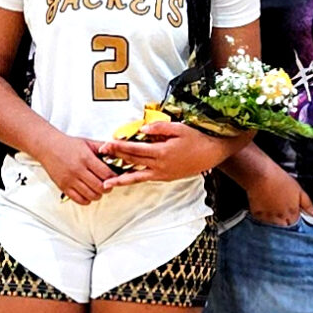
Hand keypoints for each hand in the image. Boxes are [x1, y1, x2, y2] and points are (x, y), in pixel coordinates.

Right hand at [36, 134, 113, 204]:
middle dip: (108, 187)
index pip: (106, 174)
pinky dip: (87, 199)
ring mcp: (70, 180)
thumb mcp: (89, 143)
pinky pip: (78, 200)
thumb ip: (104, 148)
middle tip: (108, 184)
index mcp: (86, 158)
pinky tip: (88, 193)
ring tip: (99, 189)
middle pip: (100, 187)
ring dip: (98, 194)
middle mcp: (78, 170)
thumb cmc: (69, 145)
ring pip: (91, 195)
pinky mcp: (63, 187)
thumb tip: (119, 152)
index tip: (115, 176)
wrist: (48, 147)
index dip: (114, 177)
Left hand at [98, 121, 231, 188]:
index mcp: (162, 152)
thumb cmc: (196, 138)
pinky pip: (146, 179)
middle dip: (115, 158)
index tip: (106, 144)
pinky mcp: (165, 178)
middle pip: (132, 162)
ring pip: (137, 176)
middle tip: (100, 156)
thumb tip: (141, 129)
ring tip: (106, 184)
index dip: (119, 147)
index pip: (134, 149)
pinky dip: (134, 180)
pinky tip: (126, 180)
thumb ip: (159, 128)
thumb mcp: (179, 128)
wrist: (212, 154)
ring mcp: (162, 174)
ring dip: (121, 179)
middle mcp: (160, 165)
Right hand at [247, 168, 312, 225]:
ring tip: (273, 203)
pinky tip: (264, 204)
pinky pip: (262, 220)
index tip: (291, 208)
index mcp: (292, 212)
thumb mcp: (299, 190)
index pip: (295, 222)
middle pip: (285, 224)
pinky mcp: (257, 215)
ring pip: (274, 224)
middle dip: (285, 218)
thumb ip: (308, 204)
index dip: (294, 214)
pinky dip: (264, 215)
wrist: (260, 174)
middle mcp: (281, 217)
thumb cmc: (279, 179)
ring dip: (275, 218)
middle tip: (281, 205)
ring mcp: (268, 217)